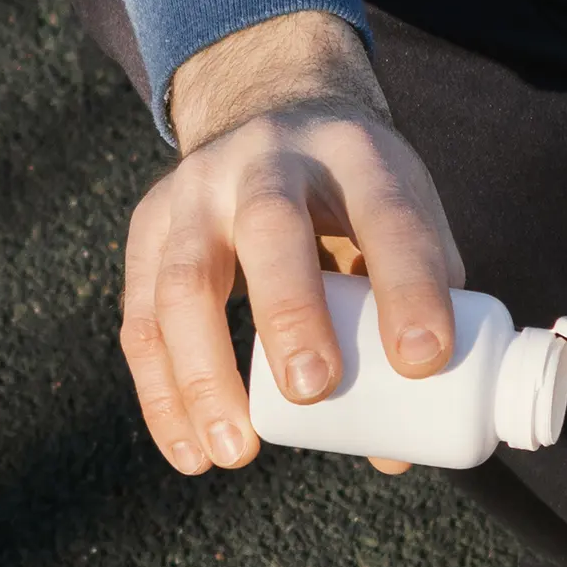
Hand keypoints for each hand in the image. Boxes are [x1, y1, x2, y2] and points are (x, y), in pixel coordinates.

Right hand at [121, 11, 462, 476]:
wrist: (269, 114)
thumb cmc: (354, 199)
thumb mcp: (402, 221)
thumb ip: (414, 318)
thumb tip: (394, 449)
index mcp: (354, 153)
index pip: (387, 214)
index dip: (408, 285)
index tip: (423, 361)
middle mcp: (268, 158)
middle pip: (270, 227)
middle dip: (289, 312)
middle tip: (312, 391)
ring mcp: (196, 190)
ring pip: (185, 280)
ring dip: (206, 373)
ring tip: (235, 451)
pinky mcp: (148, 228)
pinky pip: (142, 320)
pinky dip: (163, 395)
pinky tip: (191, 453)